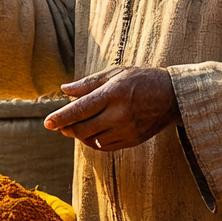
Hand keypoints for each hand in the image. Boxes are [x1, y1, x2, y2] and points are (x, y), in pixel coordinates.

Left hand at [44, 66, 179, 151]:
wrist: (174, 96)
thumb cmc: (143, 80)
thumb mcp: (116, 73)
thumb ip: (89, 83)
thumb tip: (64, 90)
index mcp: (113, 94)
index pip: (80, 110)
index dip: (60, 117)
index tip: (47, 123)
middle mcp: (119, 114)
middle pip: (82, 129)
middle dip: (67, 128)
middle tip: (60, 124)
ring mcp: (127, 130)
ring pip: (92, 140)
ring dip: (79, 134)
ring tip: (76, 126)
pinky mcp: (132, 141)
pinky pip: (105, 146)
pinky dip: (93, 141)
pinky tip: (92, 132)